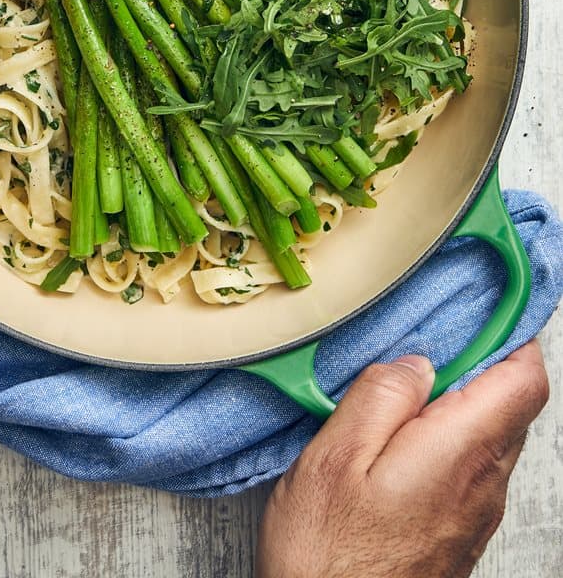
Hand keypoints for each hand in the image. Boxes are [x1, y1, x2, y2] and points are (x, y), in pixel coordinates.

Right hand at [256, 341, 548, 577]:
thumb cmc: (326, 555)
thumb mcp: (336, 457)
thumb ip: (383, 395)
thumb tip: (417, 360)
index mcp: (460, 453)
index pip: (524, 380)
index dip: (515, 332)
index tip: (492, 298)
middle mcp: (482, 484)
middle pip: (514, 404)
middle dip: (487, 359)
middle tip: (439, 329)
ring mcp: (473, 512)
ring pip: (494, 434)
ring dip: (468, 396)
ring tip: (413, 376)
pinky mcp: (456, 531)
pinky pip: (472, 464)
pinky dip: (453, 431)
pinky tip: (406, 429)